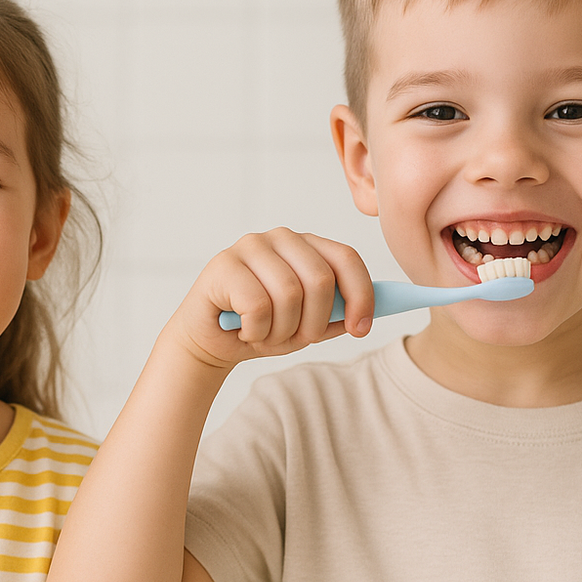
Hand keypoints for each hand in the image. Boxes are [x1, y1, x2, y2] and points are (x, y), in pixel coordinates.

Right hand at [167, 228, 374, 368]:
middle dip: (315, 322)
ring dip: (281, 330)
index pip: (346, 258)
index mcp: (307, 246)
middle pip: (320, 279)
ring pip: (289, 294)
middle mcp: (281, 238)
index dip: (361, 295)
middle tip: (297, 339)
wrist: (210, 343)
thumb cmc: (262, 328)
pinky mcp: (224, 264)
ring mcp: (250, 246)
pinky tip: (243, 329)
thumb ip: (338, 315)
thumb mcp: (308, 326)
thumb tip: (372, 312)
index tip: (360, 329)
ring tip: (265, 334)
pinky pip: (258, 306)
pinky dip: (255, 331)